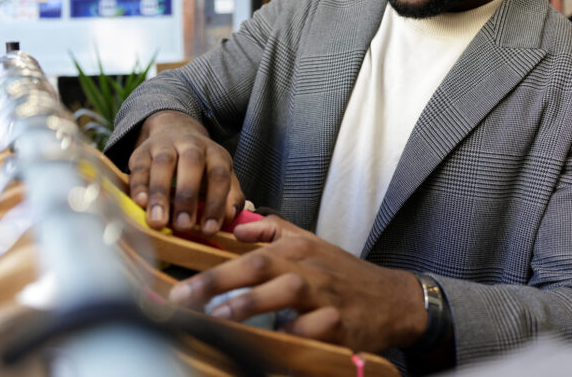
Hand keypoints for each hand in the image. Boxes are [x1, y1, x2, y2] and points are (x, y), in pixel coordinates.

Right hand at [127, 110, 244, 234]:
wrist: (174, 130)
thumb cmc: (201, 166)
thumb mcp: (219, 177)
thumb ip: (229, 196)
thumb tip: (229, 217)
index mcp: (215, 153)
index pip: (219, 175)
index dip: (215, 202)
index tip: (209, 230)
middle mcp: (191, 144)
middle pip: (192, 163)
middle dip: (187, 196)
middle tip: (183, 226)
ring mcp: (165, 145)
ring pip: (163, 164)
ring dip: (160, 193)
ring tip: (158, 221)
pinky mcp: (142, 150)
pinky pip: (139, 166)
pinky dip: (139, 186)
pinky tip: (139, 204)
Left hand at [167, 216, 426, 353]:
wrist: (392, 300)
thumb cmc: (343, 274)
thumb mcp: (312, 243)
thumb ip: (274, 231)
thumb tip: (238, 228)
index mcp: (298, 249)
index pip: (249, 255)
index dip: (214, 270)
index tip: (180, 288)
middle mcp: (308, 269)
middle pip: (260, 268)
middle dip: (219, 282)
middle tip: (183, 299)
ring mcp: (324, 298)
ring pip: (285, 294)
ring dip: (250, 304)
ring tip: (219, 316)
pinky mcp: (339, 326)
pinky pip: (309, 332)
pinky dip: (288, 336)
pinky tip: (266, 343)